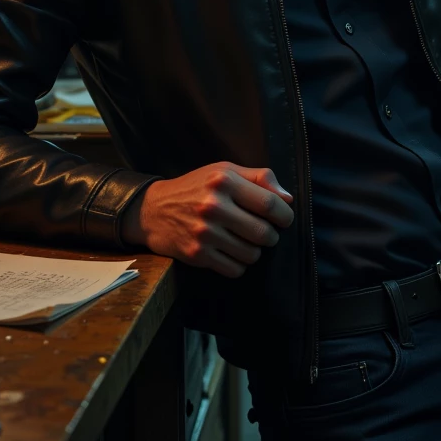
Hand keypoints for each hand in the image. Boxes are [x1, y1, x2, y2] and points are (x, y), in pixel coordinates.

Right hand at [121, 161, 294, 277]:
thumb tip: (287, 198)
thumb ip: (259, 178)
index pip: (270, 204)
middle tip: (264, 233)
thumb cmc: (195, 188)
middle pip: (264, 233)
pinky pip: (235, 269)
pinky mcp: (197, 254)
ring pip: (252, 255)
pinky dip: (238, 264)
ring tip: (243, 241)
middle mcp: (214, 206)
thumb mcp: (224, 171)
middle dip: (271, 236)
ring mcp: (204, 233)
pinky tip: (230, 252)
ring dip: (254, 251)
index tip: (284, 219)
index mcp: (224, 181)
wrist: (153, 210)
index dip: (285, 215)